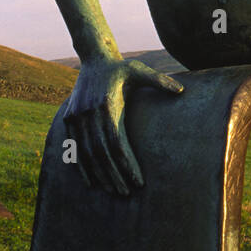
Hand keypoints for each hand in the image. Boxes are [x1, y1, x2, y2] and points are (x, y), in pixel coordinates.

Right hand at [63, 56, 183, 194]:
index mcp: (108, 105)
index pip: (117, 142)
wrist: (93, 58)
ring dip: (99, 174)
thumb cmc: (121, 67)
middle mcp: (90, 113)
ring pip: (87, 153)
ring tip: (112, 190)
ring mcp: (77, 117)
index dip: (126, 164)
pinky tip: (90, 182)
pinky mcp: (69, 119)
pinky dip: (81, 166)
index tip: (137, 181)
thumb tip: (181, 91)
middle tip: (126, 192)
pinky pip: (73, 147)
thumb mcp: (140, 69)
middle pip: (102, 152)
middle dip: (114, 174)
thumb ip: (160, 81)